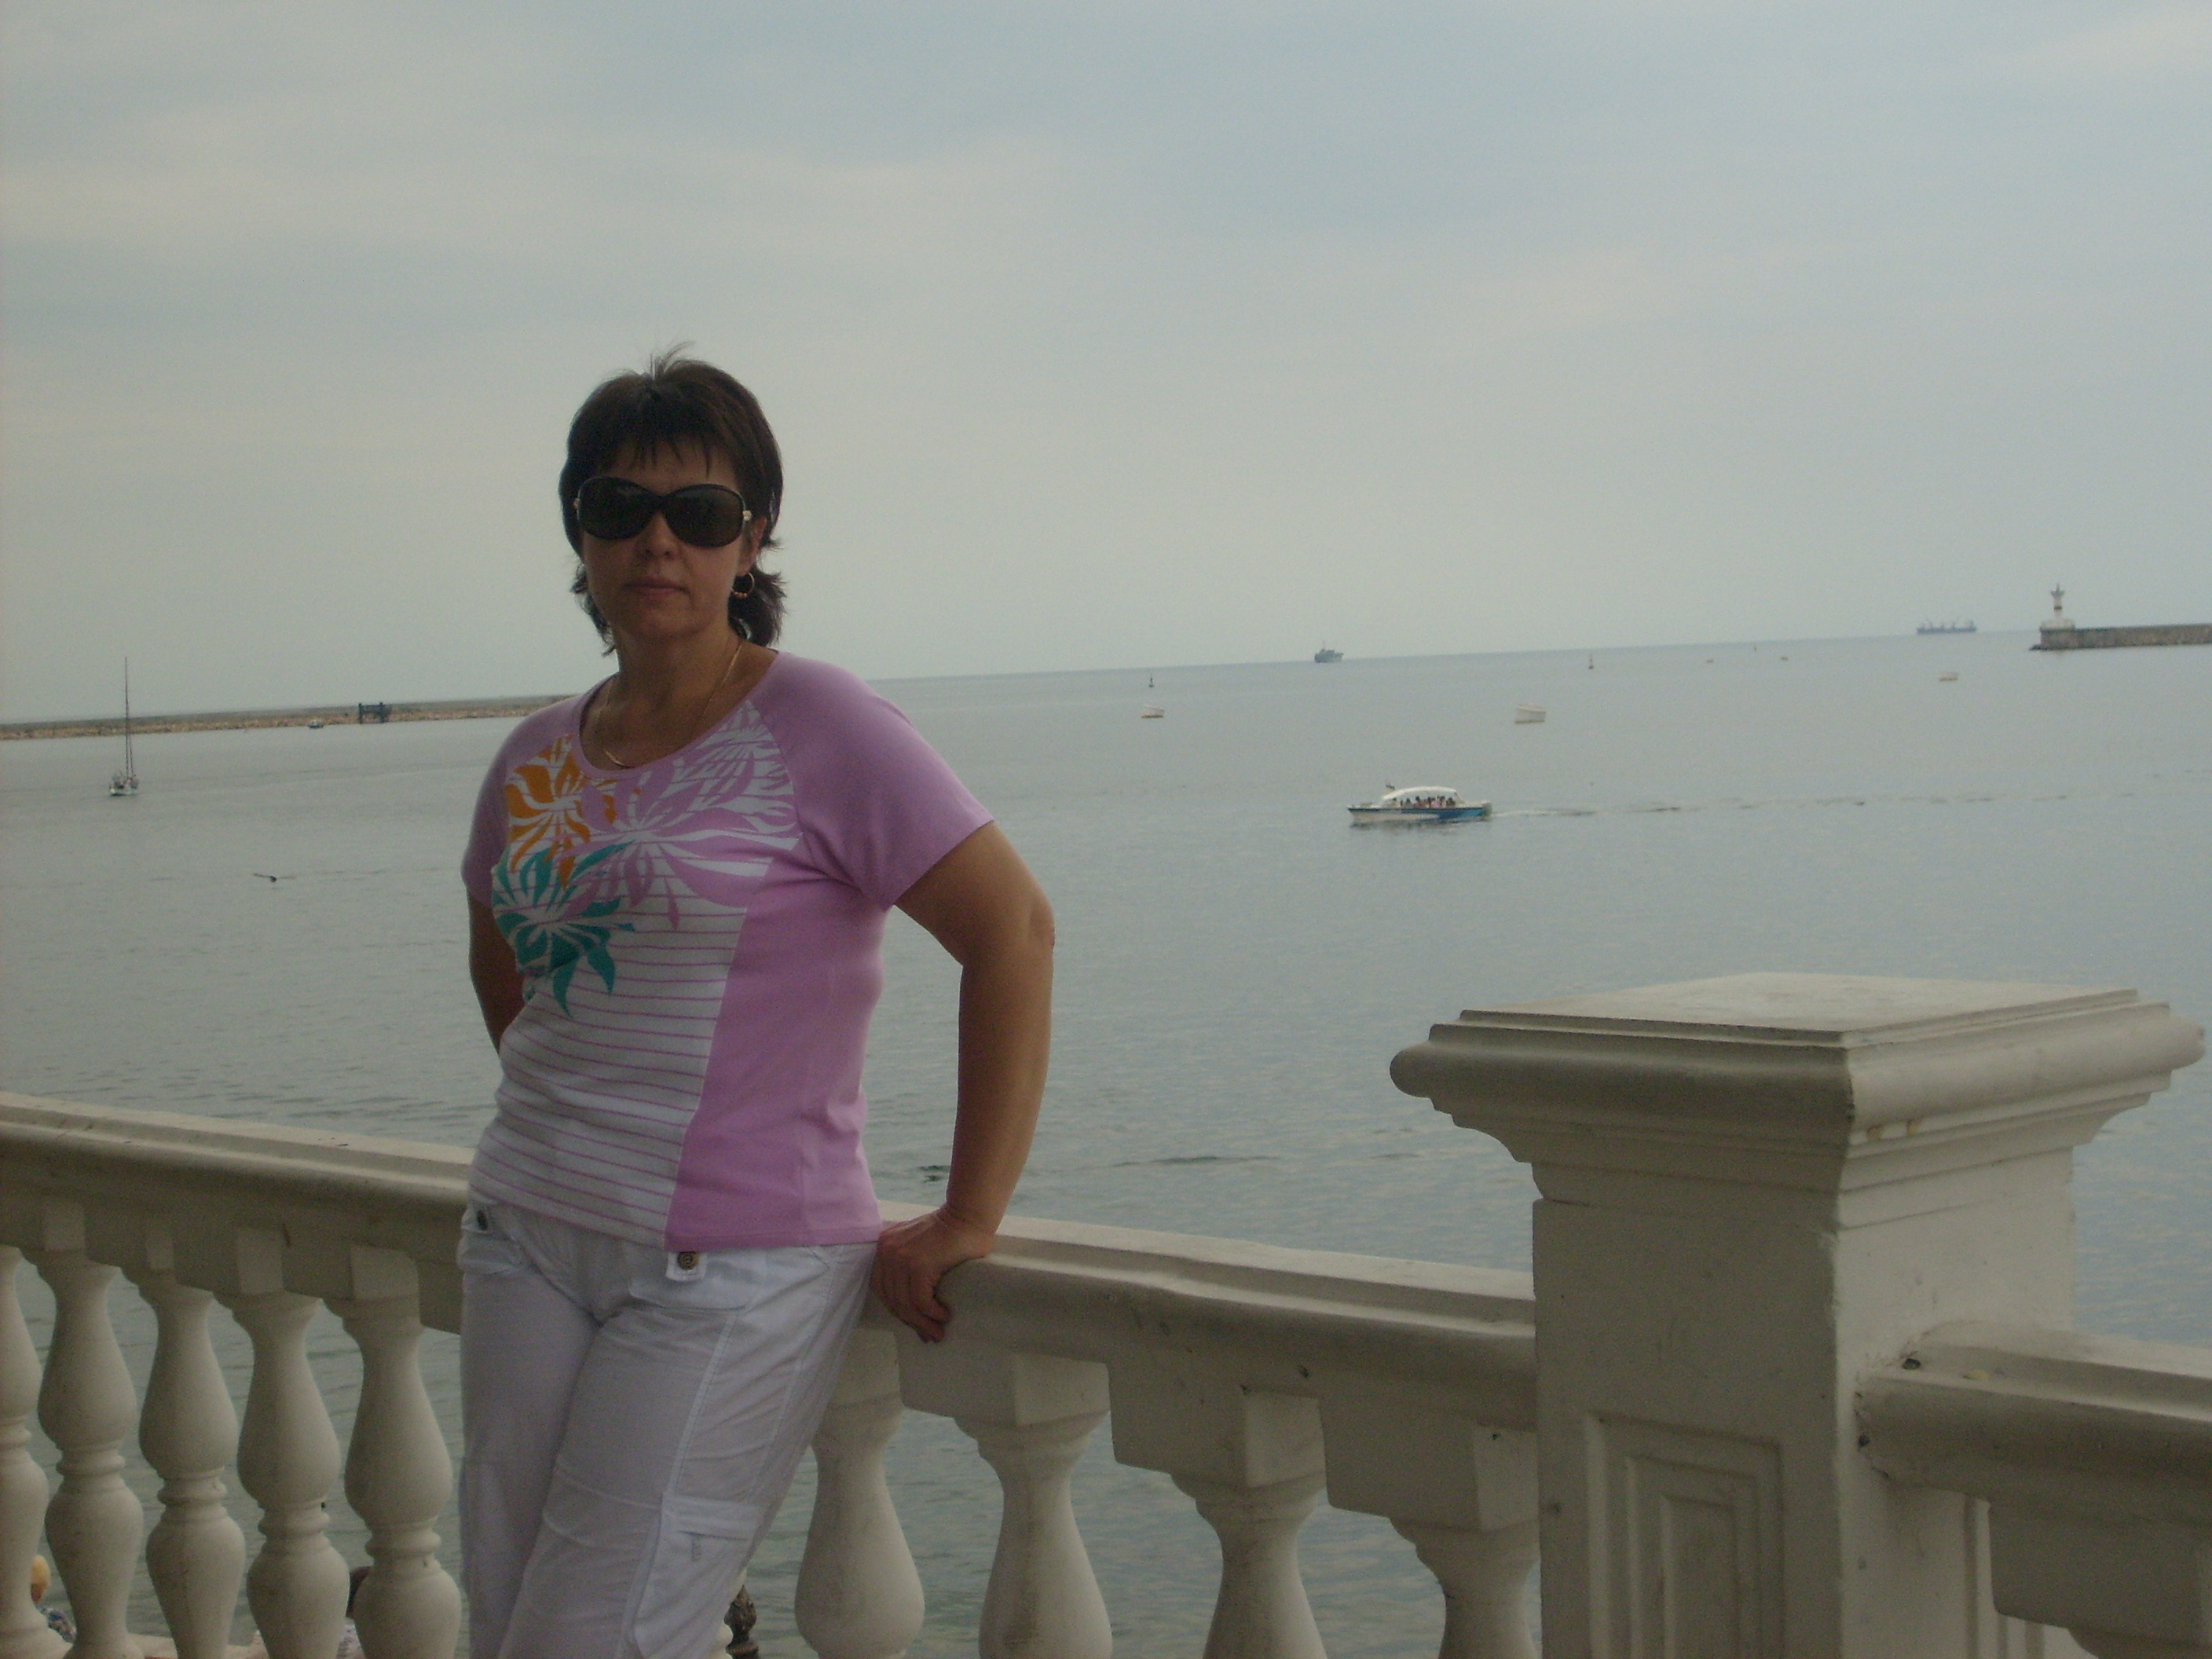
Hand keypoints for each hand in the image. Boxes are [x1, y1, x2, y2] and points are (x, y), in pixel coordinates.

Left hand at [872, 1207, 997, 1341]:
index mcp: (884, 1245)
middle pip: (892, 1299)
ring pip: (905, 1304)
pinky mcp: (918, 1265)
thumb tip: (915, 1309)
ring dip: (923, 1323)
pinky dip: (932, 1313)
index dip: (897, 1309)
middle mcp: (887, 1251)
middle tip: (928, 1334)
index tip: (914, 1322)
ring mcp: (900, 1258)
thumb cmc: (951, 1231)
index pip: (882, 1287)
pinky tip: (944, 1315)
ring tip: (937, 1332)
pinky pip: (920, 1301)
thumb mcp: (918, 1246)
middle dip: (910, 1321)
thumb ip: (910, 1267)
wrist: (967, 1216)